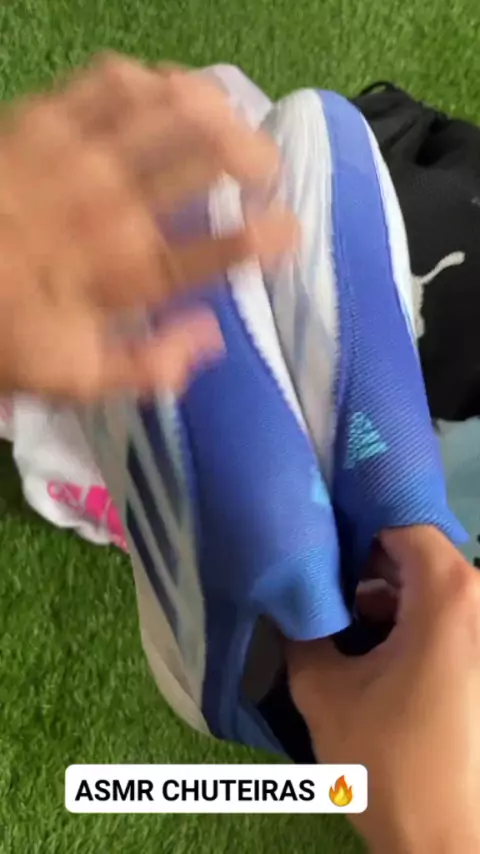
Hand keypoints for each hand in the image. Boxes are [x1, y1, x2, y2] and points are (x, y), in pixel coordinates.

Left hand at [0, 54, 295, 398]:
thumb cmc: (8, 328)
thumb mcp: (74, 377)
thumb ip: (148, 365)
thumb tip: (211, 336)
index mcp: (121, 275)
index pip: (208, 255)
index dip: (257, 241)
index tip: (291, 231)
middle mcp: (109, 207)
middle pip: (198, 161)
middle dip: (249, 157)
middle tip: (269, 166)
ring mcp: (76, 154)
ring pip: (165, 109)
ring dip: (212, 110)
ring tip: (235, 119)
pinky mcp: (43, 117)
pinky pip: (109, 80)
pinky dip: (148, 80)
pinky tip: (166, 89)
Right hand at [287, 526, 479, 853]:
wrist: (451, 845)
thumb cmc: (390, 762)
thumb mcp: (324, 690)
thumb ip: (302, 629)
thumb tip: (291, 597)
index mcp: (449, 594)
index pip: (400, 522)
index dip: (354, 525)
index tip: (317, 540)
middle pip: (416, 552)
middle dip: (365, 563)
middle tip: (321, 582)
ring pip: (432, 585)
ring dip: (387, 594)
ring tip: (341, 618)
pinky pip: (449, 616)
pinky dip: (412, 619)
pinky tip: (375, 647)